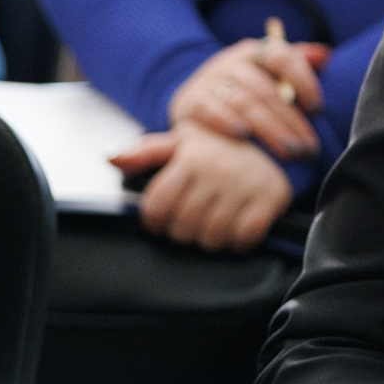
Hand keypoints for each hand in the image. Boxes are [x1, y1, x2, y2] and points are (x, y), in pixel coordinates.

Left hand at [112, 124, 293, 252]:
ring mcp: (243, 187)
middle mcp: (216, 171)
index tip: (164, 219)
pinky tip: (237, 229)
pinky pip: (244, 239)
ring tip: (215, 223)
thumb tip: (112, 159)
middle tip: (194, 219)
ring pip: (211, 239)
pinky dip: (239, 242)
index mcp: (190, 158)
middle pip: (182, 229)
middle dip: (184, 231)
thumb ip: (144, 152)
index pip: (155, 208)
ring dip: (211, 238)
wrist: (271, 141)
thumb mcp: (181, 141)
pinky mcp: (268, 200)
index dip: (155, 221)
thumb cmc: (218, 146)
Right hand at [169, 37, 329, 158]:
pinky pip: (210, 109)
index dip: (303, 81)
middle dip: (291, 121)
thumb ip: (298, 63)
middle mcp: (230, 62)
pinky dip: (227, 122)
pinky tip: (245, 137)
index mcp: (255, 52)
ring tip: (290, 152)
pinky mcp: (190, 100)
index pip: (282, 56)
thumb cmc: (246, 90)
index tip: (318, 110)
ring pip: (244, 103)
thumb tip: (324, 55)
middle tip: (309, 147)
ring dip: (269, 129)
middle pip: (266, 89)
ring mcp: (208, 80)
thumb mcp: (269, 73)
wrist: (196, 101)